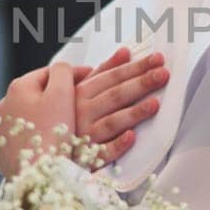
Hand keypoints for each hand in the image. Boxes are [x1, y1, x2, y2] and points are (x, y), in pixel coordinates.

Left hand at [0, 62, 89, 177]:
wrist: (35, 173)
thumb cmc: (51, 131)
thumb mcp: (62, 93)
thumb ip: (63, 72)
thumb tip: (62, 68)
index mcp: (19, 87)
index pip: (50, 72)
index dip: (73, 74)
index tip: (91, 78)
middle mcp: (5, 105)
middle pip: (38, 94)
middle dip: (59, 94)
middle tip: (81, 100)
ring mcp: (2, 129)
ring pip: (31, 115)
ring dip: (48, 115)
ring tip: (68, 124)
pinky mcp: (3, 151)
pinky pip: (25, 137)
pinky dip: (38, 135)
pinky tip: (52, 142)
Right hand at [74, 47, 169, 166]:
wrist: (46, 148)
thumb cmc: (68, 114)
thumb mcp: (79, 88)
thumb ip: (102, 71)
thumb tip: (125, 51)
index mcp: (80, 93)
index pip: (112, 77)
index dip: (135, 67)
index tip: (158, 60)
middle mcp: (82, 112)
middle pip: (115, 95)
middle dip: (140, 83)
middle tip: (163, 74)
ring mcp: (85, 135)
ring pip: (111, 122)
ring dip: (133, 112)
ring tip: (155, 103)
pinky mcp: (88, 158)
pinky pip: (103, 153)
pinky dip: (117, 145)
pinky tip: (132, 137)